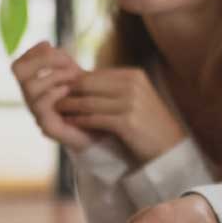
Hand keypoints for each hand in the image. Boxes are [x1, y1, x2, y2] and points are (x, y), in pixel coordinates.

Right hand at [9, 42, 92, 152]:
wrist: (100, 130)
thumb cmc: (86, 101)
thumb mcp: (74, 76)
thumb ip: (60, 61)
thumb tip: (46, 44)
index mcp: (33, 86)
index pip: (19, 64)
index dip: (34, 52)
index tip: (52, 47)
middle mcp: (31, 99)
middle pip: (18, 71)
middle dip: (42, 59)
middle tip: (66, 62)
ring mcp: (38, 114)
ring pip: (30, 88)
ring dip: (53, 75)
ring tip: (74, 75)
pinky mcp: (48, 128)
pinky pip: (41, 109)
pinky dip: (54, 94)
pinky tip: (68, 90)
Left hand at [55, 66, 186, 163]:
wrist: (169, 148)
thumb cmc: (147, 124)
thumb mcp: (134, 98)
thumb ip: (111, 88)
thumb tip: (80, 80)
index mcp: (133, 75)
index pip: (94, 74)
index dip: (74, 82)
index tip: (58, 89)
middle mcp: (133, 85)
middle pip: (88, 84)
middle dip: (68, 91)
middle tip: (52, 98)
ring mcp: (131, 102)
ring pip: (89, 101)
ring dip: (69, 106)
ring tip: (57, 109)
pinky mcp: (127, 121)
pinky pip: (95, 118)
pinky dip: (79, 120)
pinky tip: (70, 122)